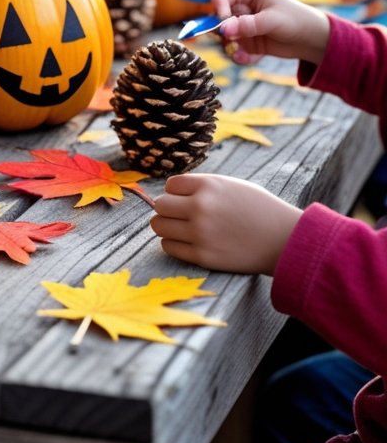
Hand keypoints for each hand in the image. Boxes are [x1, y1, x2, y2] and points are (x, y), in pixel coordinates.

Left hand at [150, 174, 301, 273]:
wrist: (284, 240)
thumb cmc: (259, 209)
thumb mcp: (231, 185)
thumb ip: (202, 186)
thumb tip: (171, 192)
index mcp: (208, 185)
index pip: (170, 185)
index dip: (176, 193)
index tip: (185, 200)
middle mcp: (200, 207)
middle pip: (160, 206)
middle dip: (167, 210)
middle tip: (179, 215)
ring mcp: (200, 233)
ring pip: (159, 227)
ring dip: (167, 227)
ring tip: (181, 228)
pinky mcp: (203, 256)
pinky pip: (169, 247)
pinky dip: (173, 244)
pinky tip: (187, 241)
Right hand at [210, 0, 328, 65]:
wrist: (312, 39)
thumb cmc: (296, 20)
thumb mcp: (272, 21)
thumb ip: (247, 25)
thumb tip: (223, 29)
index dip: (219, 10)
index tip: (224, 26)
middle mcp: (243, 6)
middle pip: (219, 18)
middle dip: (223, 33)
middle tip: (231, 43)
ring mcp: (244, 24)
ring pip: (225, 36)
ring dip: (230, 47)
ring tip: (241, 55)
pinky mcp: (247, 40)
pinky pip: (235, 48)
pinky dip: (239, 55)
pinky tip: (250, 58)